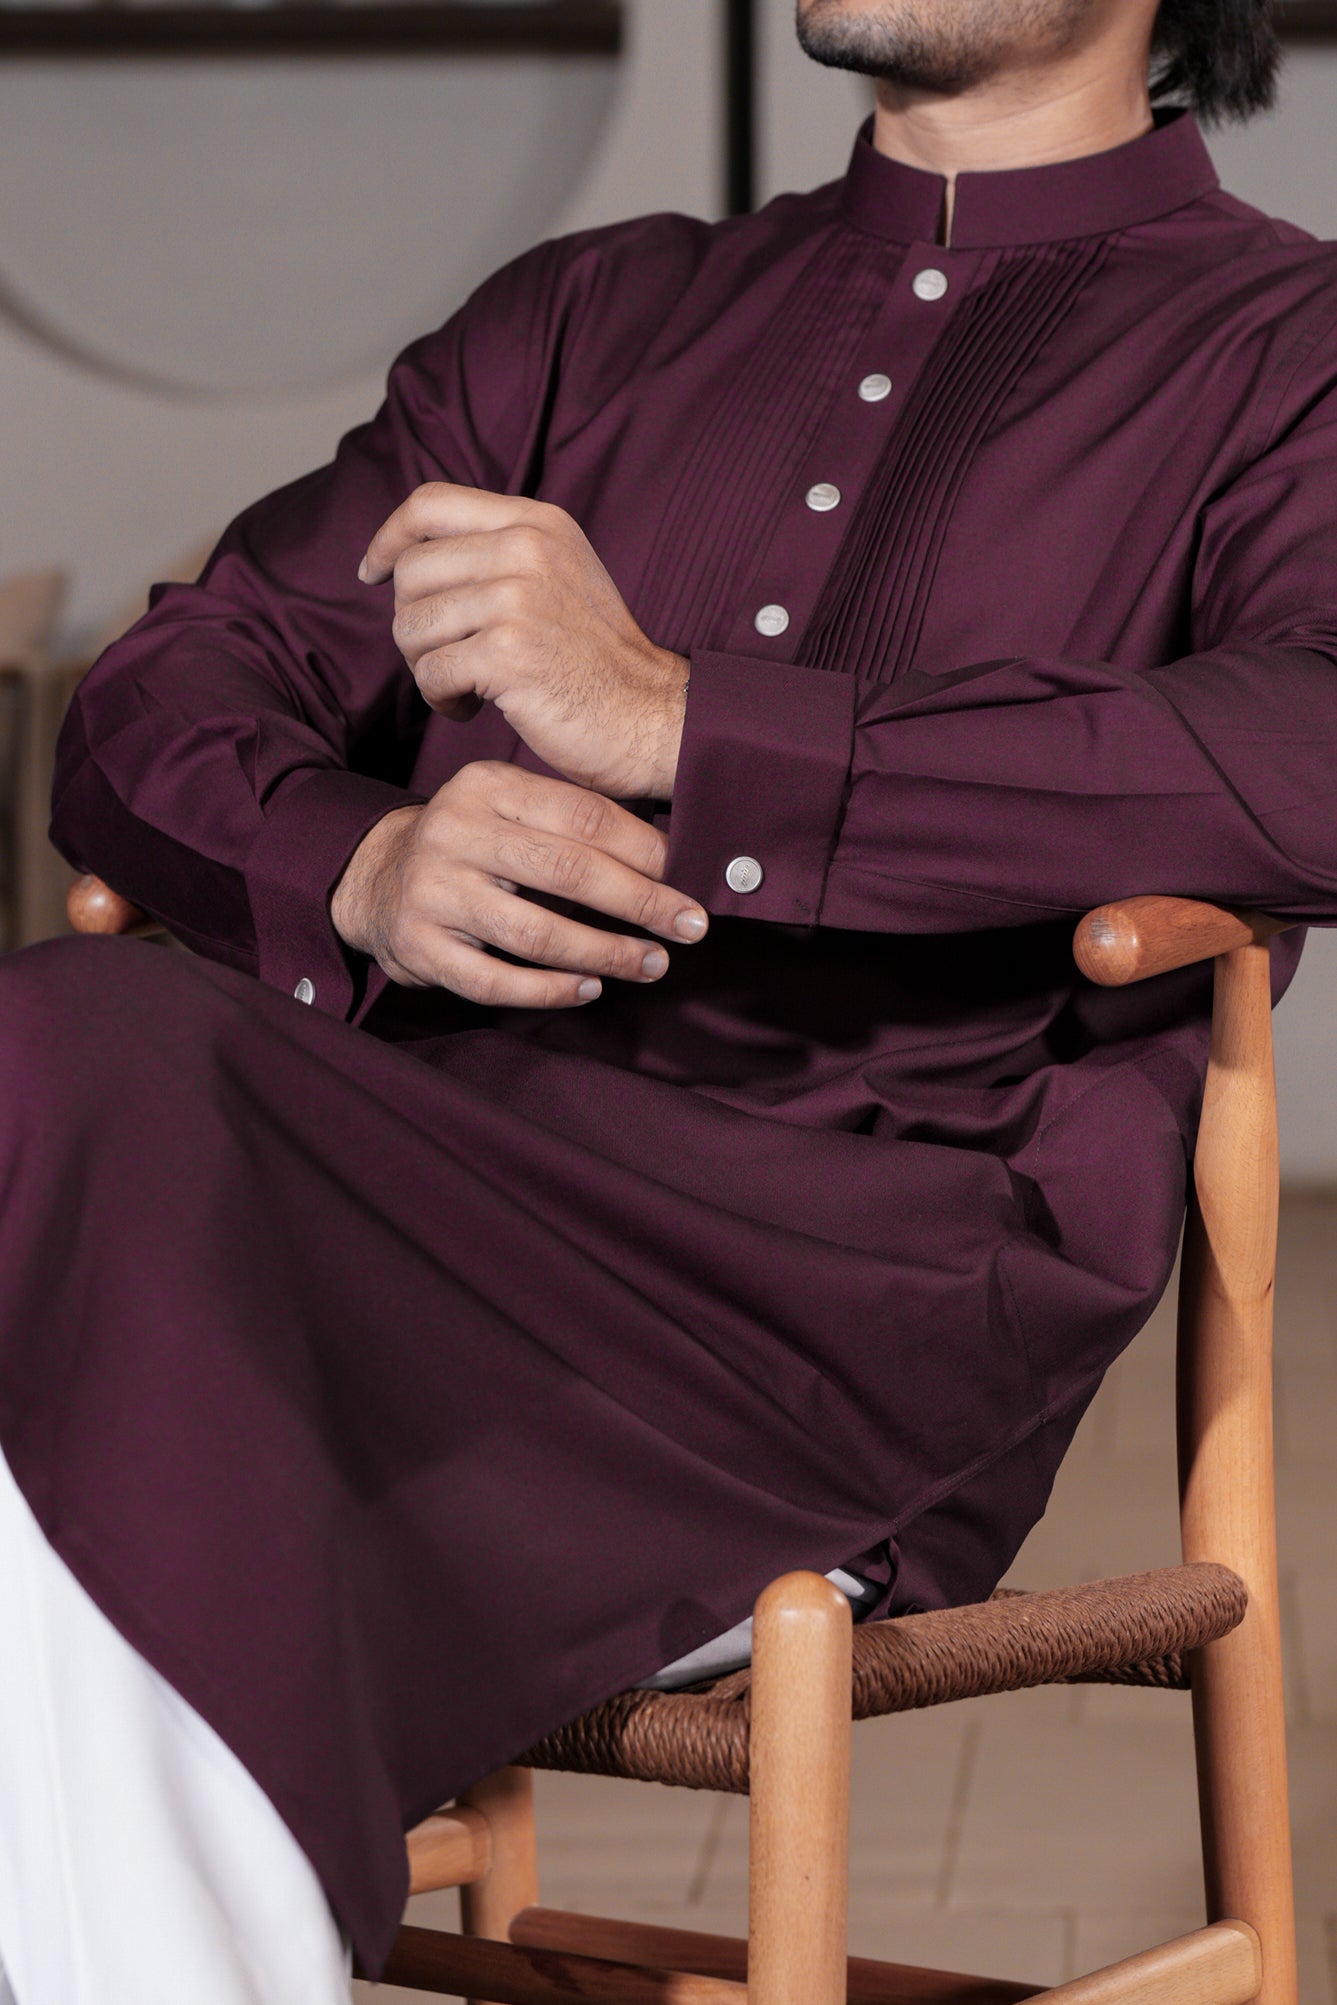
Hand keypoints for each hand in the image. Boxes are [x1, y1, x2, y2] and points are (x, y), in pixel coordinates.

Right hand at [330, 761, 707, 1008]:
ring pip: (536, 933)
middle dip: (641, 902)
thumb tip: (671, 857)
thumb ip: (572, 820)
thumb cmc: (472, 846)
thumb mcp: (509, 808)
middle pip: (567, 871)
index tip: (690, 876)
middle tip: (690, 926)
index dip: (645, 850)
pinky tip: (590, 989)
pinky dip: (550, 991)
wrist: (376, 879)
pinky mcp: (419, 946)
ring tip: (652, 964)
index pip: (583, 816)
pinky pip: (495, 981)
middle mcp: (454, 832)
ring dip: (606, 954)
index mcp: (486, 787)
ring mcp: (433, 891)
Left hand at [358, 483, 688, 799]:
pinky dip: (442, 700)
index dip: (388, 538)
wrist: (651, 716)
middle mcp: (526, 548)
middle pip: (410, 572)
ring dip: (426, 667)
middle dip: (415, 624)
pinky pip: (431, 673)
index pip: (429, 504)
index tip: (372, 572)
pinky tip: (476, 707)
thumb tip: (407, 550)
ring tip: (467, 685)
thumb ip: (499, 550)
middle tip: (449, 658)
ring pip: (411, 625)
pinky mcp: (507, 654)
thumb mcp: (559, 574)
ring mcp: (516, 599)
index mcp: (536, 522)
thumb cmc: (596, 659)